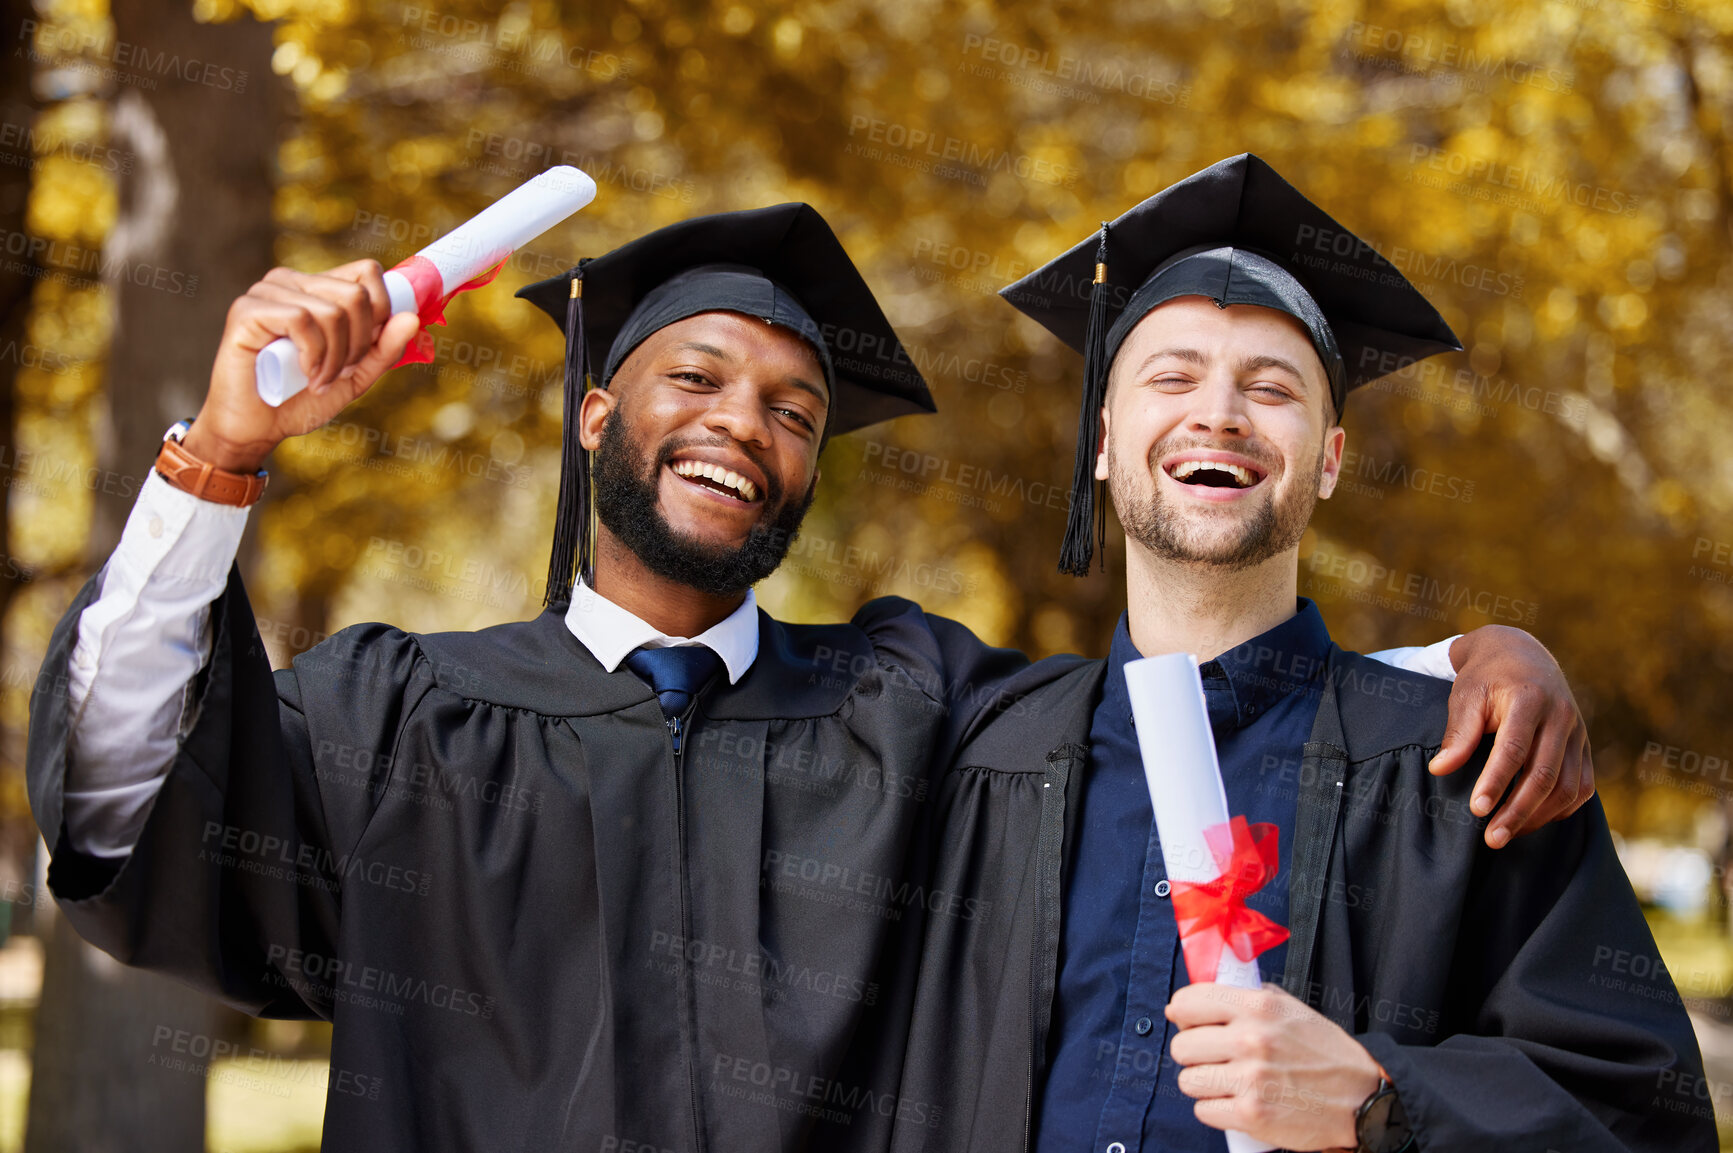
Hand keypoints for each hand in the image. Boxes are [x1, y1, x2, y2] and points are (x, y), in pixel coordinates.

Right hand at [183, 260, 423, 472]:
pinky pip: (301, 319)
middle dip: (360, 344)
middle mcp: (291, 282)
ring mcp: (267, 292)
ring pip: (333, 310)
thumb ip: (384, 349)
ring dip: (336, 358)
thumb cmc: (301, 399)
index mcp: (318, 288)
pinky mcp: (247, 310)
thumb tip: (412, 317)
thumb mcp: (355, 376)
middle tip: (340, 372)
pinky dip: (313, 356)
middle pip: (356, 294)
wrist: (258, 428)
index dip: (381, 312)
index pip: (367, 272)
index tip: (365, 352)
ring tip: (319, 380)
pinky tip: (303, 375)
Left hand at [1166, 982, 1383, 1150]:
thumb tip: (1194, 1002)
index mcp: (1257, 1007)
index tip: (1190, 1022)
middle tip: (1215, 1058)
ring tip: (1229, 1082)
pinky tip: (1238, 1102)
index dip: (1183, 1014)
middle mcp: (1251, 1040)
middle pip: (1181, 1046)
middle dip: (1194, 1053)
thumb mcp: (1289, 1008)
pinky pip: (1203, 1110)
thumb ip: (1245, 999)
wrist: (1362, 1098)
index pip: (1186, 1002)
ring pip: (1188, 1080)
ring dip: (1205, 1084)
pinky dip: (1216, 1109)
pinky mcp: (1251, 1115)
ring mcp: (1250, 1080)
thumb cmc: (1324, 1052)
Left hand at [1428, 625, 1592, 848]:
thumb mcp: (1466, 695)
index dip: (1496, 782)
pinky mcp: (1584, 746)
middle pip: (1545, 775)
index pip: (1515, 749)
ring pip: (1569, 786)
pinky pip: (1583, 786)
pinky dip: (1561, 809)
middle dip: (1518, 811)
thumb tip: (1440, 770)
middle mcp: (1561, 717)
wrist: (1521, 654)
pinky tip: (1533, 820)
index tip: (1476, 809)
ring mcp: (1578, 733)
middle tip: (1491, 838)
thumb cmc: (1486, 677)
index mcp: (1530, 699)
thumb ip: (1458, 733)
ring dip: (1539, 816)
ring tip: (1506, 834)